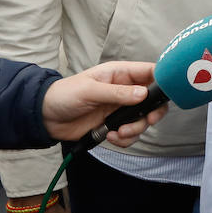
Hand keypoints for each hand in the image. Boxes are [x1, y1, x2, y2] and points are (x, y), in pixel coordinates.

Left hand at [41, 61, 162, 143]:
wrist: (45, 117)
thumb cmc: (64, 95)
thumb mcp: (90, 90)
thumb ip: (117, 93)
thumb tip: (143, 94)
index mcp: (121, 74)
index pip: (151, 72)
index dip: (164, 81)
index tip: (166, 95)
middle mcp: (125, 91)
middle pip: (153, 101)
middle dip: (152, 113)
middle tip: (147, 120)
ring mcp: (120, 109)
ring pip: (143, 120)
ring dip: (135, 130)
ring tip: (117, 133)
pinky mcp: (114, 125)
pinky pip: (130, 134)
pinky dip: (124, 139)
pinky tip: (109, 136)